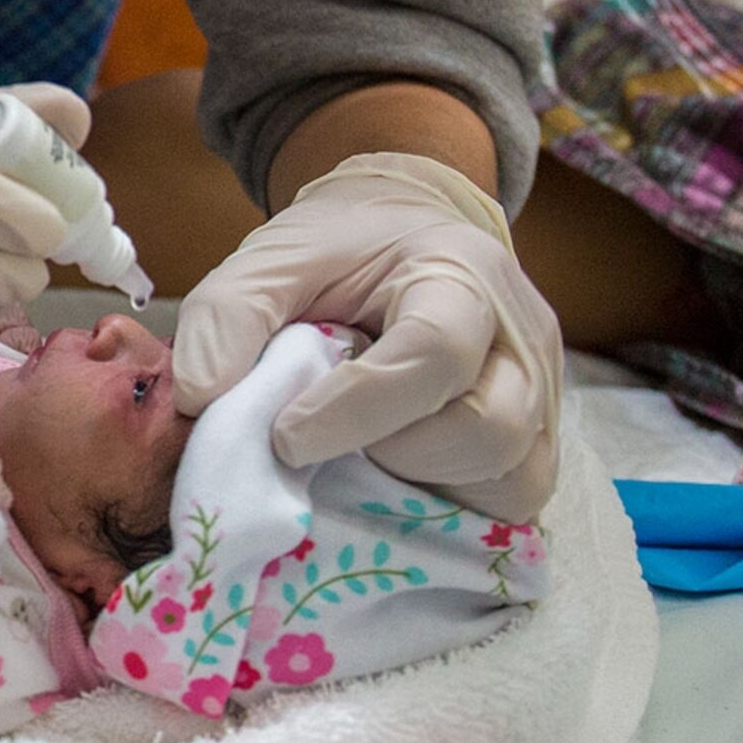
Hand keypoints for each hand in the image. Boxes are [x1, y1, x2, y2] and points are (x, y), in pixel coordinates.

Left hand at [172, 152, 562, 520]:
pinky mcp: (537, 445)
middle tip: (326, 442)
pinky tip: (392, 481)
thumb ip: (227, 314)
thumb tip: (199, 398)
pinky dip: (449, 508)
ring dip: (423, 488)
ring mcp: (543, 398)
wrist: (404, 234)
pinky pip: (514, 503)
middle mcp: (523, 339)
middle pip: (489, 429)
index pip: (434, 353)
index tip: (285, 435)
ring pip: (513, 478)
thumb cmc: (342, 250)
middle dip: (394, 454)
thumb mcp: (273, 256)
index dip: (357, 408)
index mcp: (462, 274)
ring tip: (359, 457)